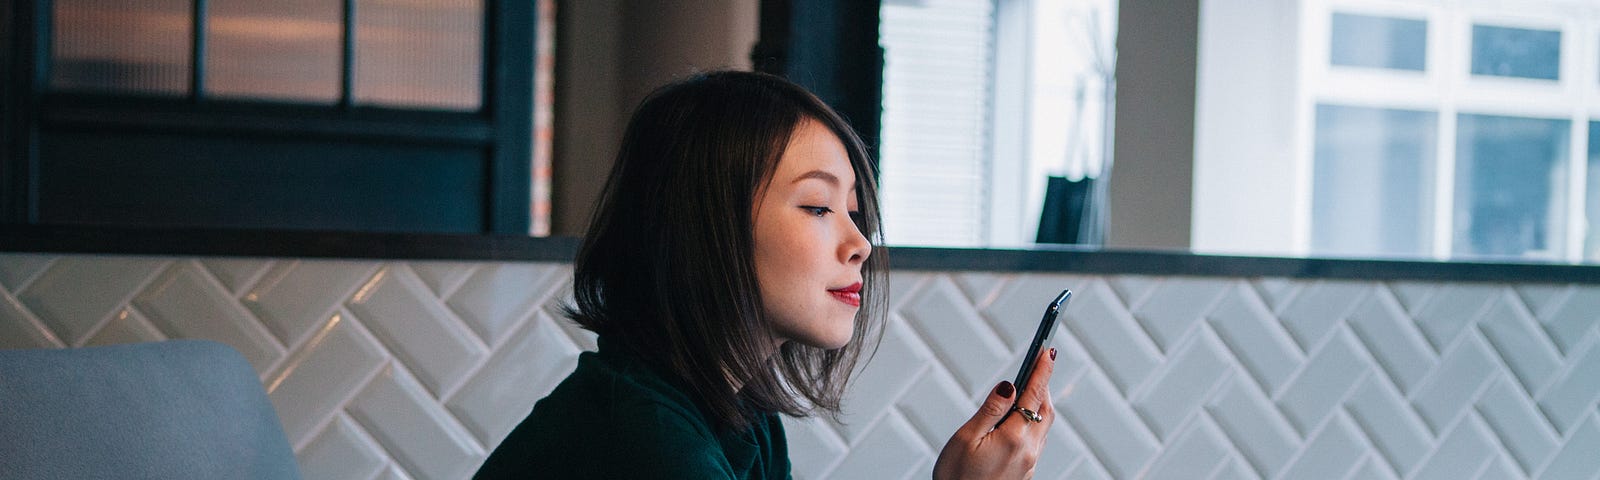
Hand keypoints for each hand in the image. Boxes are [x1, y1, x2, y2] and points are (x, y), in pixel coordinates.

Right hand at [932, 347, 1055, 479]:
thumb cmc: (957, 479)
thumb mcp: (966, 438)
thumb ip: (990, 410)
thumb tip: (1009, 385)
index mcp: (1014, 438)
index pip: (1034, 394)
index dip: (1042, 369)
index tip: (1048, 350)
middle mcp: (1028, 451)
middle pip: (1045, 408)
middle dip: (1044, 384)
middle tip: (1041, 362)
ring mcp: (1029, 463)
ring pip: (1043, 425)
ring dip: (1040, 402)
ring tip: (1031, 385)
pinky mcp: (1025, 472)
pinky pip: (1036, 440)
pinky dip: (1034, 421)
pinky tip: (1021, 418)